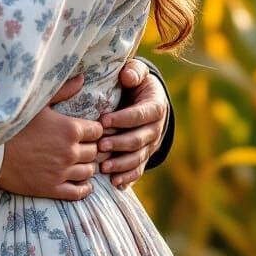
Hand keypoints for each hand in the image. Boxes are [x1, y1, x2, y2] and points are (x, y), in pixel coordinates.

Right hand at [0, 75, 106, 200]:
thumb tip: (82, 78)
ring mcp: (63, 172)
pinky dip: (83, 187)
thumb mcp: (39, 104)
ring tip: (79, 162)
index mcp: (70, 129)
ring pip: (90, 171)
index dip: (94, 130)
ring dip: (87, 166)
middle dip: (91, 148)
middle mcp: (71, 151)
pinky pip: (79, 192)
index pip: (98, 131)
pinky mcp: (53, 188)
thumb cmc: (14, 124)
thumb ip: (63, 91)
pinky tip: (79, 182)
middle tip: (83, 146)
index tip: (87, 130)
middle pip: (95, 151)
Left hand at [96, 59, 167, 190]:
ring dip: (121, 164)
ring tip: (103, 167)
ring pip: (138, 158)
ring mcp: (150, 145)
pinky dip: (128, 178)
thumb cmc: (136, 83)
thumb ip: (133, 72)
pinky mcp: (144, 156)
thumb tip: (126, 76)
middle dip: (119, 144)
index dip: (123, 119)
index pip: (140, 115)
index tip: (103, 120)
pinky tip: (115, 183)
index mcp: (155, 107)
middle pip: (139, 140)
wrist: (146, 99)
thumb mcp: (137, 73)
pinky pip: (138, 169)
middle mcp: (155, 128)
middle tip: (100, 146)